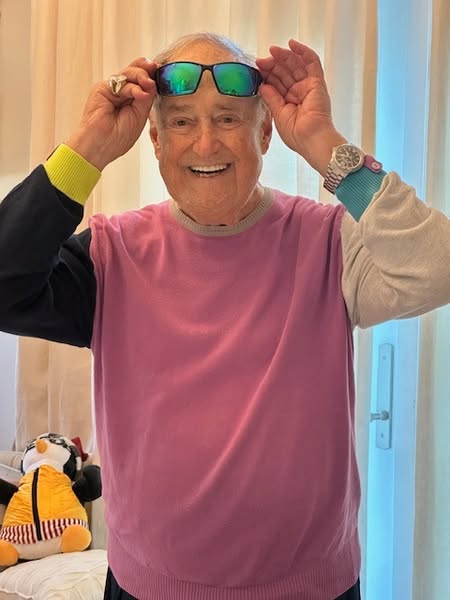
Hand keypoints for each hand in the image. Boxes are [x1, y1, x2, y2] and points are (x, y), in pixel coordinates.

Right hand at [66, 57, 157, 169]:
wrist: (100, 146)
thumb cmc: (117, 138)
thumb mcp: (140, 116)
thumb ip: (146, 99)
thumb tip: (152, 82)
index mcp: (131, 100)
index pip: (142, 82)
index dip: (151, 75)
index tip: (161, 72)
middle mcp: (121, 93)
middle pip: (135, 73)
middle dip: (147, 71)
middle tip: (155, 74)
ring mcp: (111, 90)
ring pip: (128, 73)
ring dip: (141, 76)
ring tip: (148, 84)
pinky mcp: (102, 89)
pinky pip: (120, 82)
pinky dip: (132, 87)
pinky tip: (139, 94)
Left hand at [256, 40, 345, 175]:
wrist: (311, 139)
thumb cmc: (297, 135)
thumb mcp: (278, 115)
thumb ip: (271, 98)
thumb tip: (262, 85)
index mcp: (290, 102)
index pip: (278, 83)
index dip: (268, 75)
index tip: (257, 69)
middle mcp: (300, 92)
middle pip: (285, 72)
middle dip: (273, 65)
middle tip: (261, 60)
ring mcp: (309, 86)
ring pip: (296, 65)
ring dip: (284, 57)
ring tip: (272, 51)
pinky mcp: (317, 82)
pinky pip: (312, 62)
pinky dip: (303, 51)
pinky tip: (292, 44)